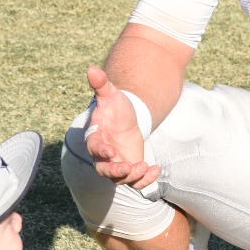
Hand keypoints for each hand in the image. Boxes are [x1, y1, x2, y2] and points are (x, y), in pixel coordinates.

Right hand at [83, 65, 160, 189]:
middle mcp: (104, 156)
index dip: (101, 152)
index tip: (111, 152)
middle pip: (104, 171)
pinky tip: (157, 169)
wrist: (127, 118)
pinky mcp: (130, 169)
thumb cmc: (115, 107)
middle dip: (116, 172)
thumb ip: (101, 84)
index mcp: (96, 138)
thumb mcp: (111, 94)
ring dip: (133, 176)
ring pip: (121, 179)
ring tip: (146, 167)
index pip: (94, 148)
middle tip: (129, 168)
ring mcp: (117, 164)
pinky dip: (146, 180)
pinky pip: (136, 181)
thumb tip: (92, 68)